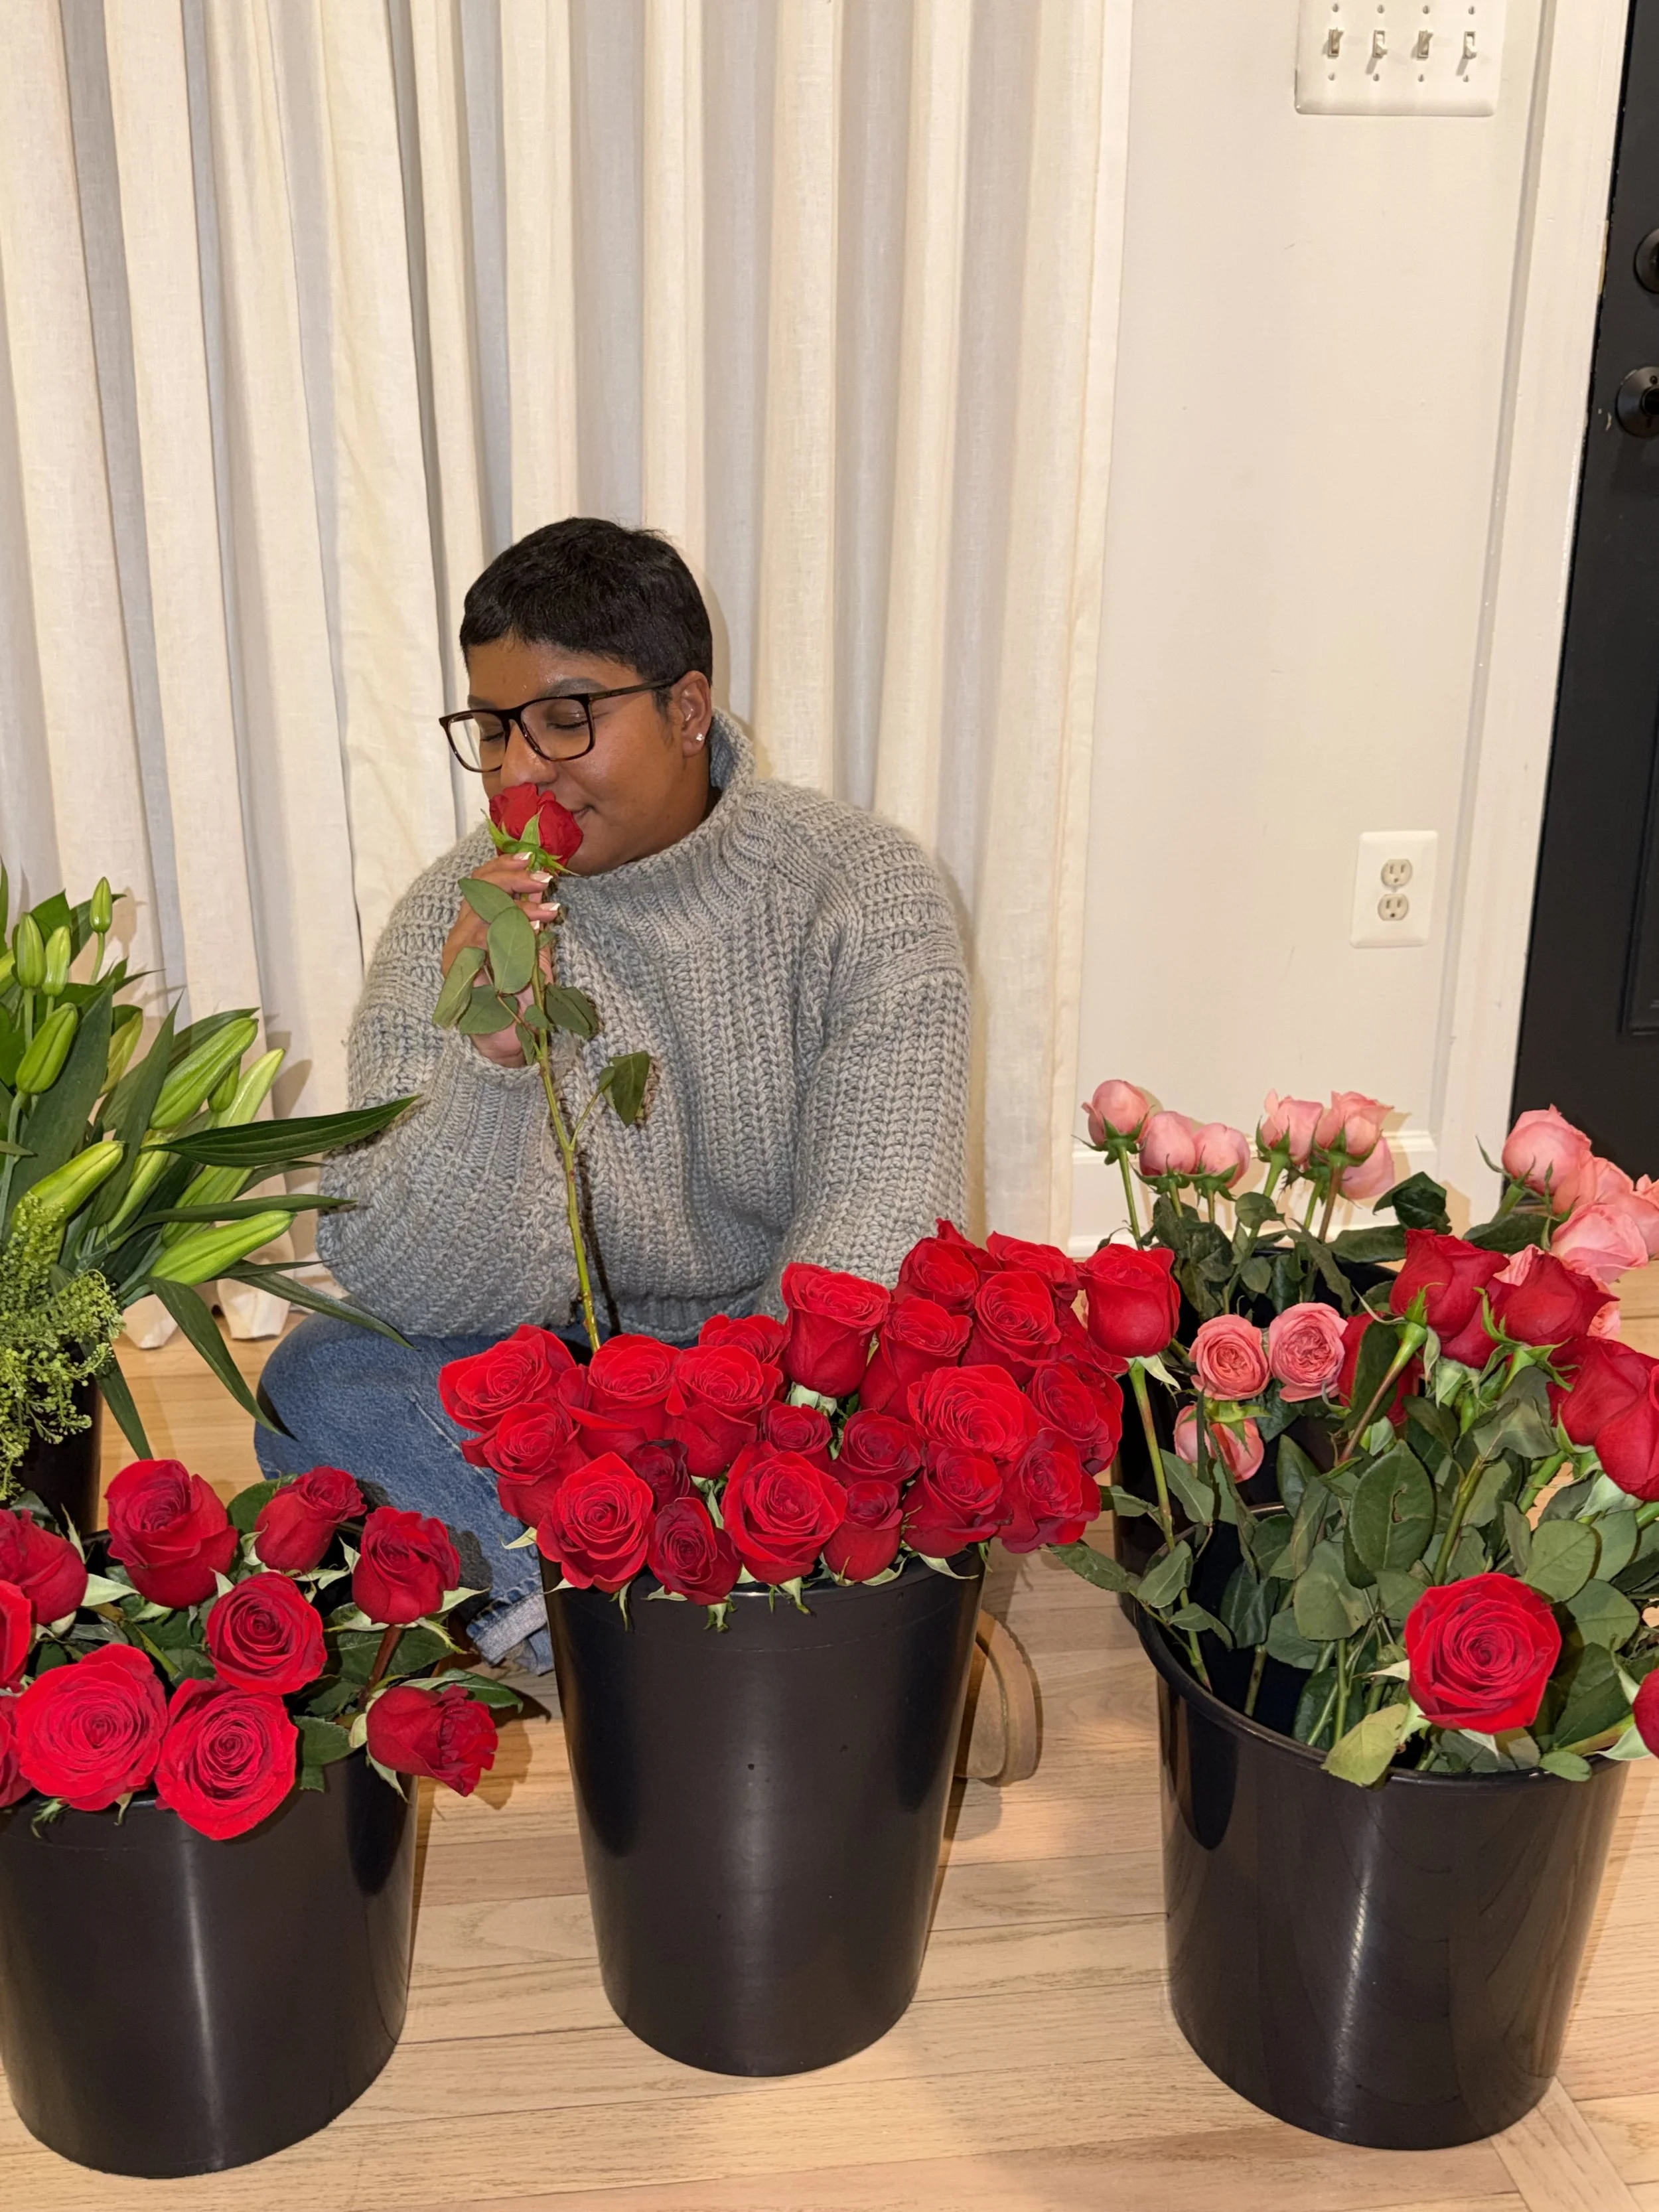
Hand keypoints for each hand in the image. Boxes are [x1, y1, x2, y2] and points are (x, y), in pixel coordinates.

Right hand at [442, 853, 560, 1066]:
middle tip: (543, 877)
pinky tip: (535, 930)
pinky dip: (511, 932)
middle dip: (512, 878)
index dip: (503, 865)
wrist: (514, 1039)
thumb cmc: (522, 995)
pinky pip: (483, 944)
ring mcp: (457, 956)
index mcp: (473, 925)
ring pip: (482, 914)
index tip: (532, 857)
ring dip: (521, 907)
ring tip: (551, 910)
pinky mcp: (462, 975)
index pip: (479, 882)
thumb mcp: (533, 947)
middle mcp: (460, 936)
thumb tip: (540, 883)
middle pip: (476, 890)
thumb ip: (531, 918)